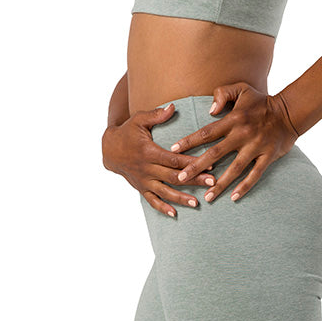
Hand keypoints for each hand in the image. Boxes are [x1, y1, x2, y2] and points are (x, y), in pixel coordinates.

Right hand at [102, 103, 218, 217]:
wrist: (109, 149)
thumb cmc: (127, 132)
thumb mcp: (139, 119)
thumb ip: (156, 114)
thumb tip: (173, 107)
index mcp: (149, 152)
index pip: (174, 159)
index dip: (191, 162)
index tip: (208, 164)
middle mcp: (147, 169)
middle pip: (174, 177)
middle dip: (194, 181)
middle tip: (212, 184)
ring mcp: (144, 180)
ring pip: (165, 192)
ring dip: (180, 198)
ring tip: (196, 203)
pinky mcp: (140, 188)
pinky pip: (151, 200)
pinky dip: (162, 208)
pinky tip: (174, 214)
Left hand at [167, 82, 298, 202]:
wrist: (290, 112)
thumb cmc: (261, 102)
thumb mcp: (242, 89)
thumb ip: (222, 94)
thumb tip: (209, 110)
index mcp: (234, 119)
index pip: (207, 132)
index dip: (189, 141)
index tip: (173, 150)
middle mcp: (242, 134)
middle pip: (215, 153)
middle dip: (197, 166)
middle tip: (181, 179)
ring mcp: (256, 147)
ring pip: (234, 169)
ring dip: (220, 184)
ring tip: (207, 197)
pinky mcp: (268, 157)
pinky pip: (255, 175)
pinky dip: (244, 187)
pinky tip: (233, 198)